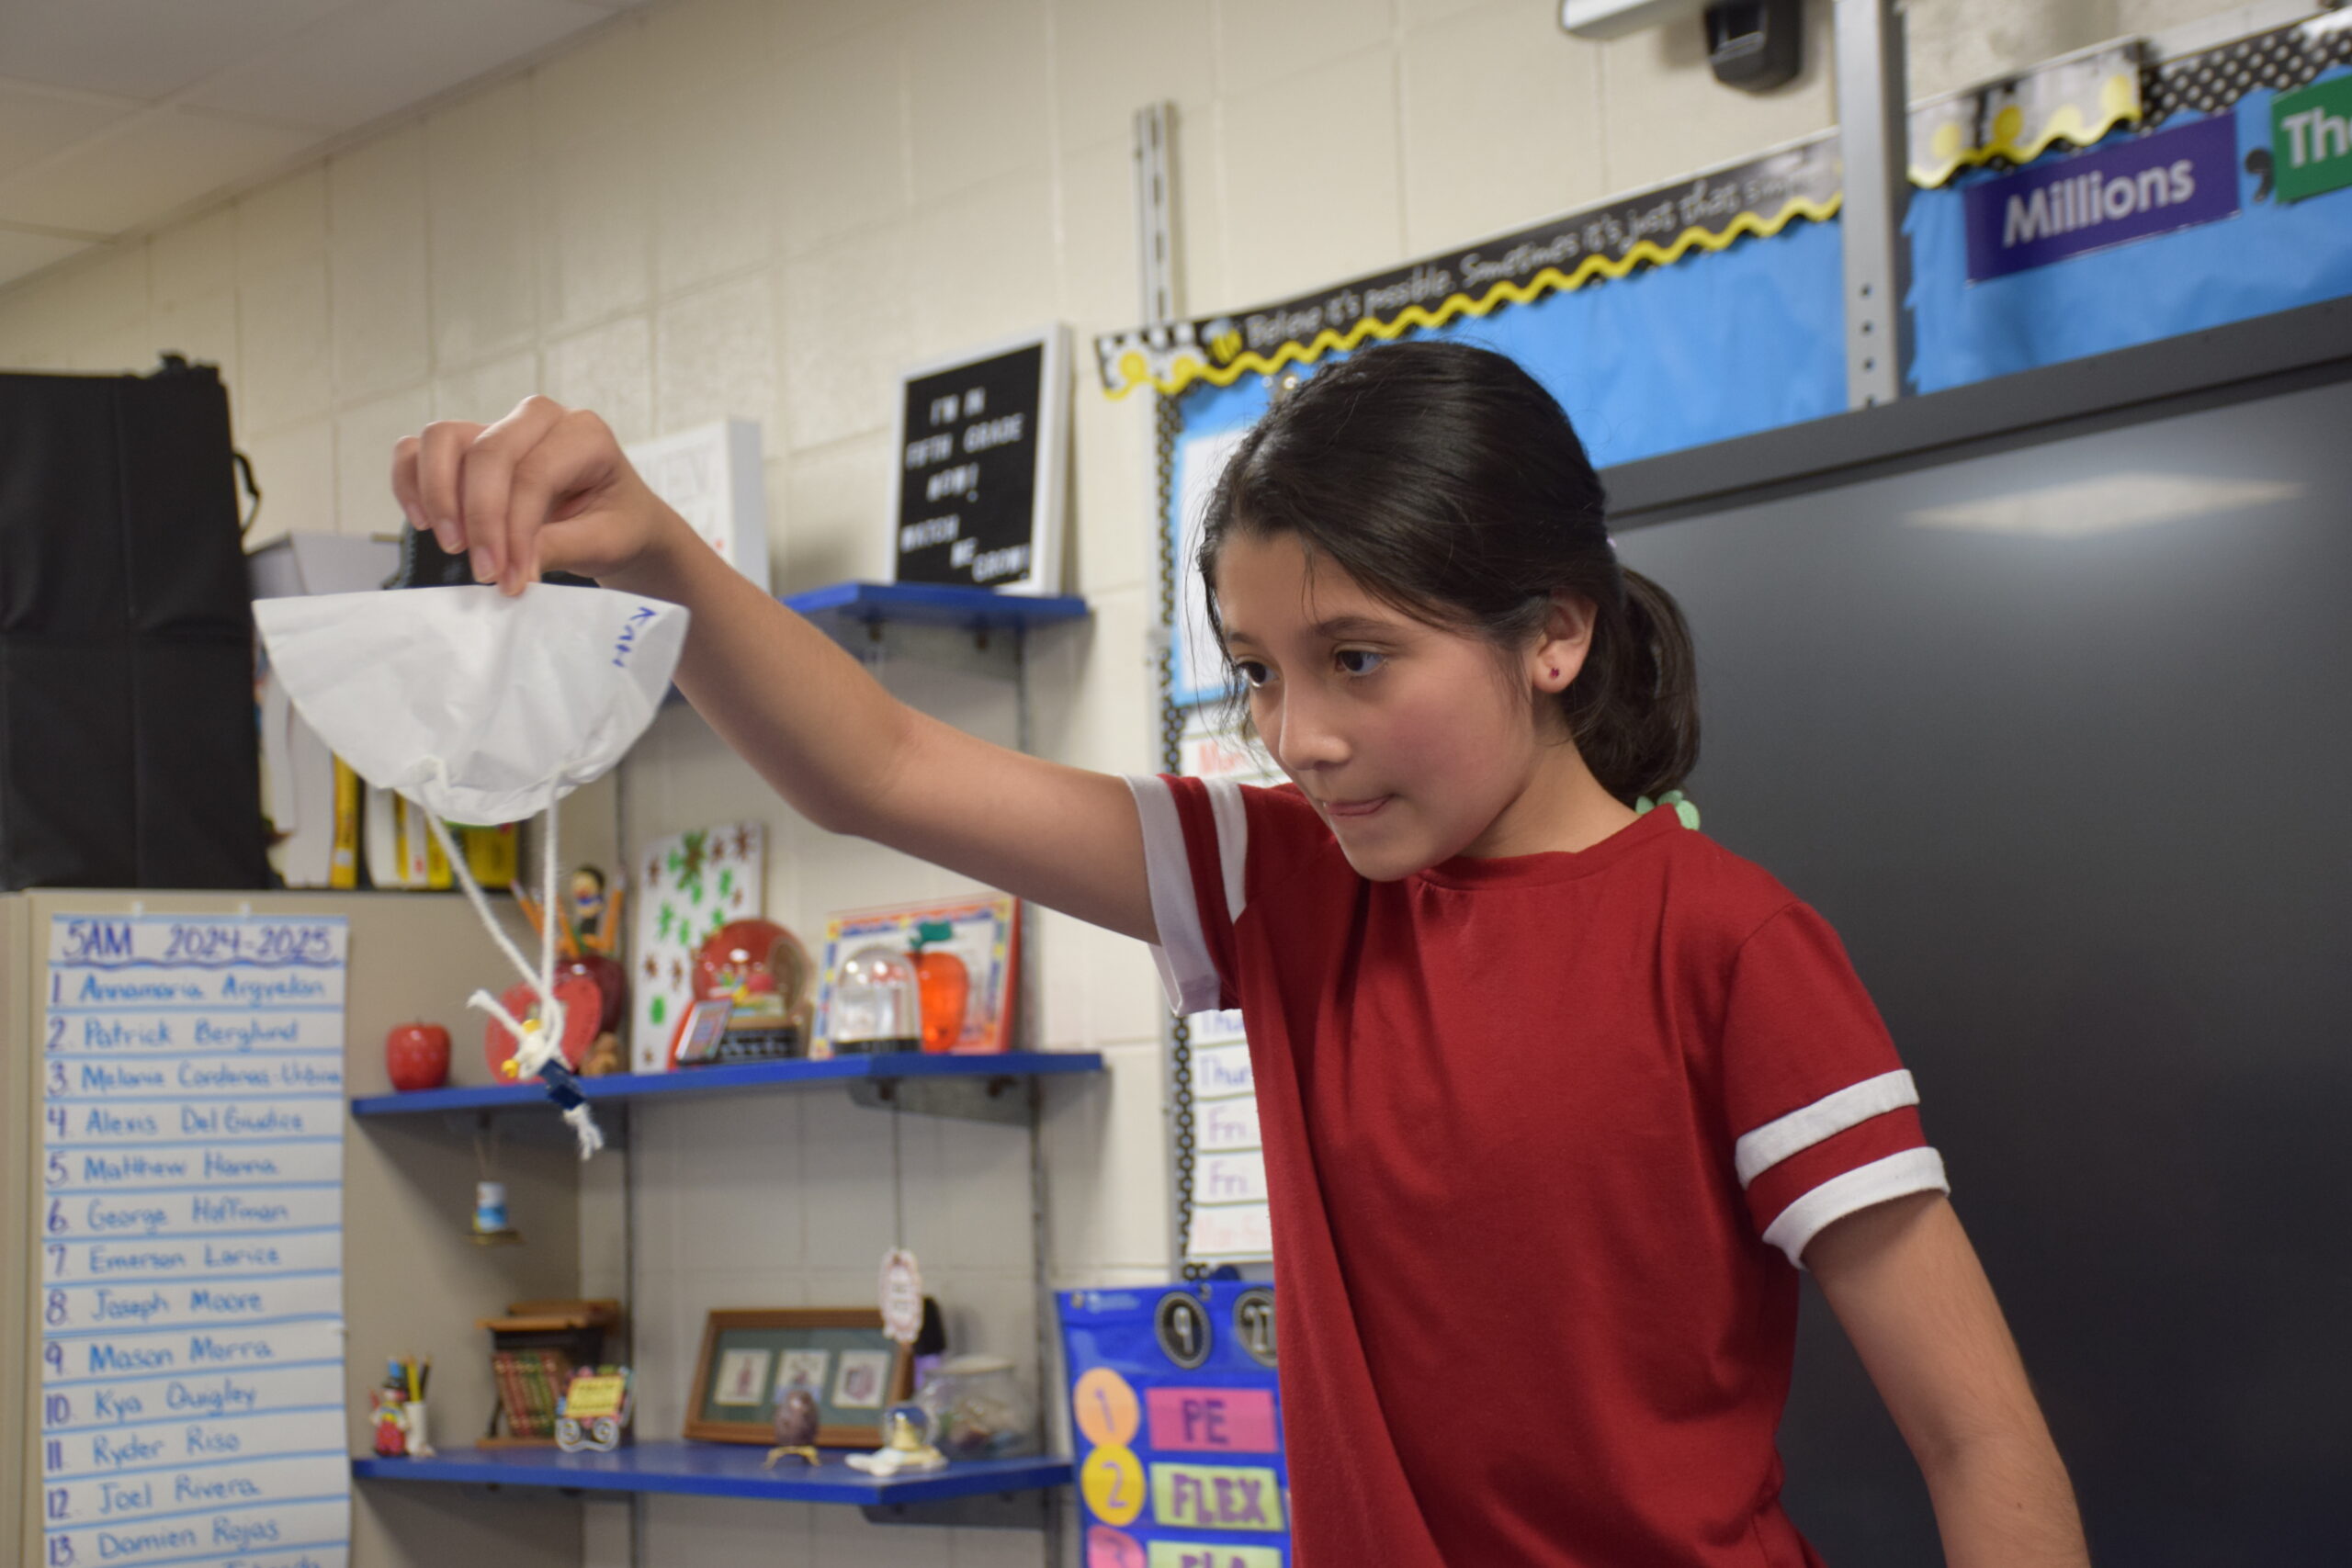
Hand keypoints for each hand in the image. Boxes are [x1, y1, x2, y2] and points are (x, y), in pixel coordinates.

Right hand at [391, 396, 680, 594]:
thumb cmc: (616, 526)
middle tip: (483, 571)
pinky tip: (423, 522)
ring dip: (438, 495)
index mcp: (585, 434)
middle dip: (479, 518)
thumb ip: (560, 548)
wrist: (617, 521)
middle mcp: (539, 418)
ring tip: (453, 545)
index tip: (511, 580)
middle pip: (487, 453)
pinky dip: (410, 481)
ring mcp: (498, 425)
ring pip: (442, 439)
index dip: (516, 531)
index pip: (534, 475)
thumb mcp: (605, 543)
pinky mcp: (467, 444)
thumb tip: (511, 567)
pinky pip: (419, 450)